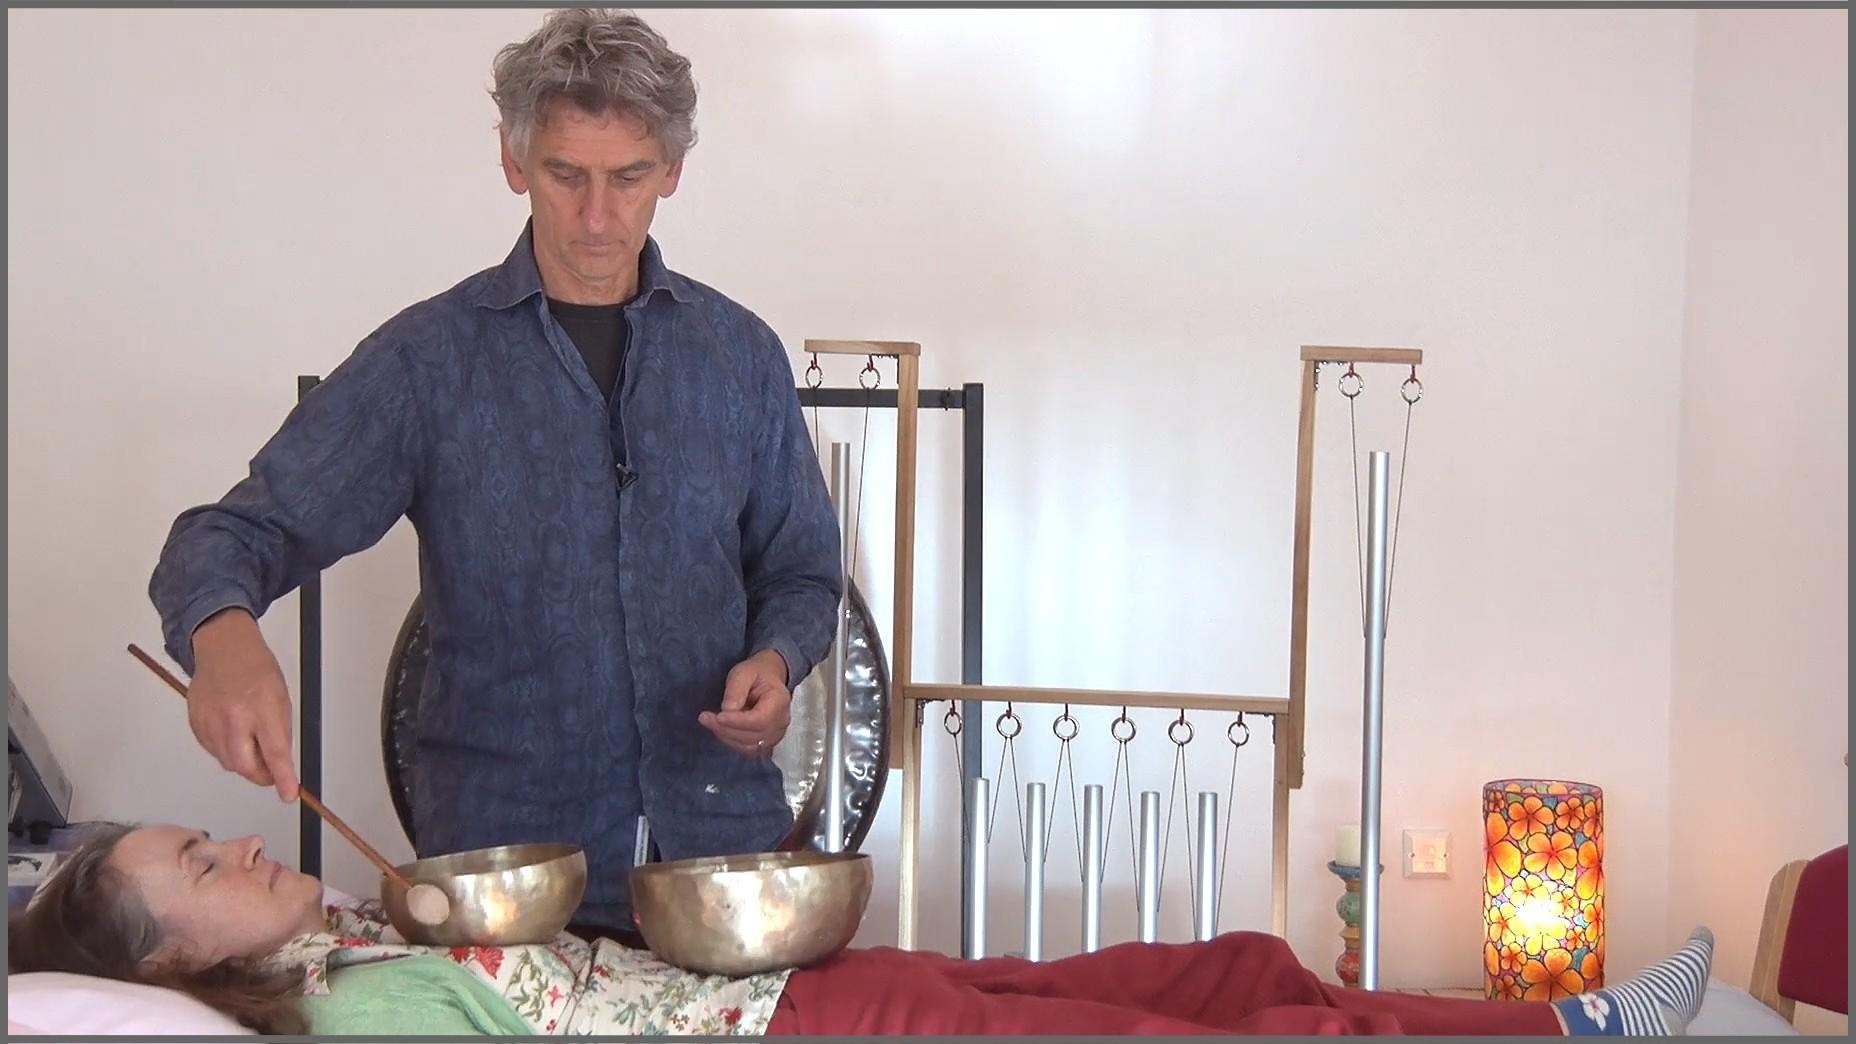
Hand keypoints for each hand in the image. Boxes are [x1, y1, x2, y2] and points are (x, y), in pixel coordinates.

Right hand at [186, 609, 300, 800]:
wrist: (224, 648)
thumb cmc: (257, 670)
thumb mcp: (281, 697)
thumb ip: (279, 732)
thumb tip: (279, 765)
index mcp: (262, 708)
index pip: (275, 752)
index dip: (283, 777)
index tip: (288, 794)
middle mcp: (234, 717)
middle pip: (244, 766)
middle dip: (260, 775)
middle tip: (271, 772)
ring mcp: (211, 721)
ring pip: (228, 762)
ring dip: (243, 763)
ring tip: (250, 741)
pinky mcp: (196, 724)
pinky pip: (213, 751)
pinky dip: (226, 750)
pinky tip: (232, 733)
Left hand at [699, 649, 791, 757]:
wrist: (768, 678)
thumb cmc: (756, 673)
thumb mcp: (744, 672)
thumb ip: (736, 689)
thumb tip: (727, 710)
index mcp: (780, 701)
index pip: (760, 720)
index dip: (738, 722)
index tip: (718, 716)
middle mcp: (781, 722)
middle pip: (754, 736)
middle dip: (726, 730)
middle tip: (704, 718)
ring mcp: (775, 735)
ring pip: (750, 746)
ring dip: (726, 737)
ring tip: (709, 722)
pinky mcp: (766, 742)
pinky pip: (748, 749)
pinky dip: (731, 742)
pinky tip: (720, 729)